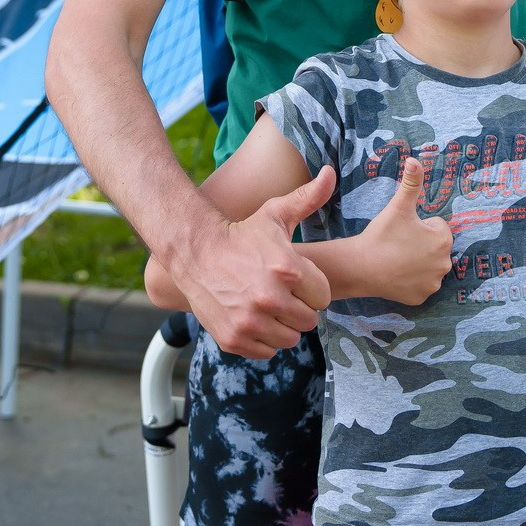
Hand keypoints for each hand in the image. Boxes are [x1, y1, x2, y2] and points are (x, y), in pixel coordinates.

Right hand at [174, 167, 335, 359]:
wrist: (195, 252)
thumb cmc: (241, 234)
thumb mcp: (274, 214)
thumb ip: (307, 198)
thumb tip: (330, 174)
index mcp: (287, 269)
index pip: (323, 298)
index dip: (311, 288)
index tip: (295, 279)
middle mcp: (270, 298)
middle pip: (308, 320)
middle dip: (298, 307)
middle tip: (280, 292)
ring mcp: (250, 322)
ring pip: (289, 338)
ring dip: (282, 325)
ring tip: (267, 304)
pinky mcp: (234, 339)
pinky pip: (267, 351)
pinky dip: (262, 339)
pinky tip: (252, 317)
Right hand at [355, 159, 453, 304]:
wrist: (361, 266)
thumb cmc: (382, 234)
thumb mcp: (398, 206)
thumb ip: (412, 182)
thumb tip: (415, 159)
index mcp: (443, 240)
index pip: (437, 227)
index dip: (419, 226)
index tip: (403, 230)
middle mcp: (445, 264)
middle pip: (434, 248)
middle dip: (420, 244)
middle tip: (398, 244)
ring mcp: (433, 283)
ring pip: (428, 266)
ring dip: (417, 262)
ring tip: (396, 258)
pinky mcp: (422, 297)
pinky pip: (420, 284)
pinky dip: (411, 281)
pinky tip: (397, 274)